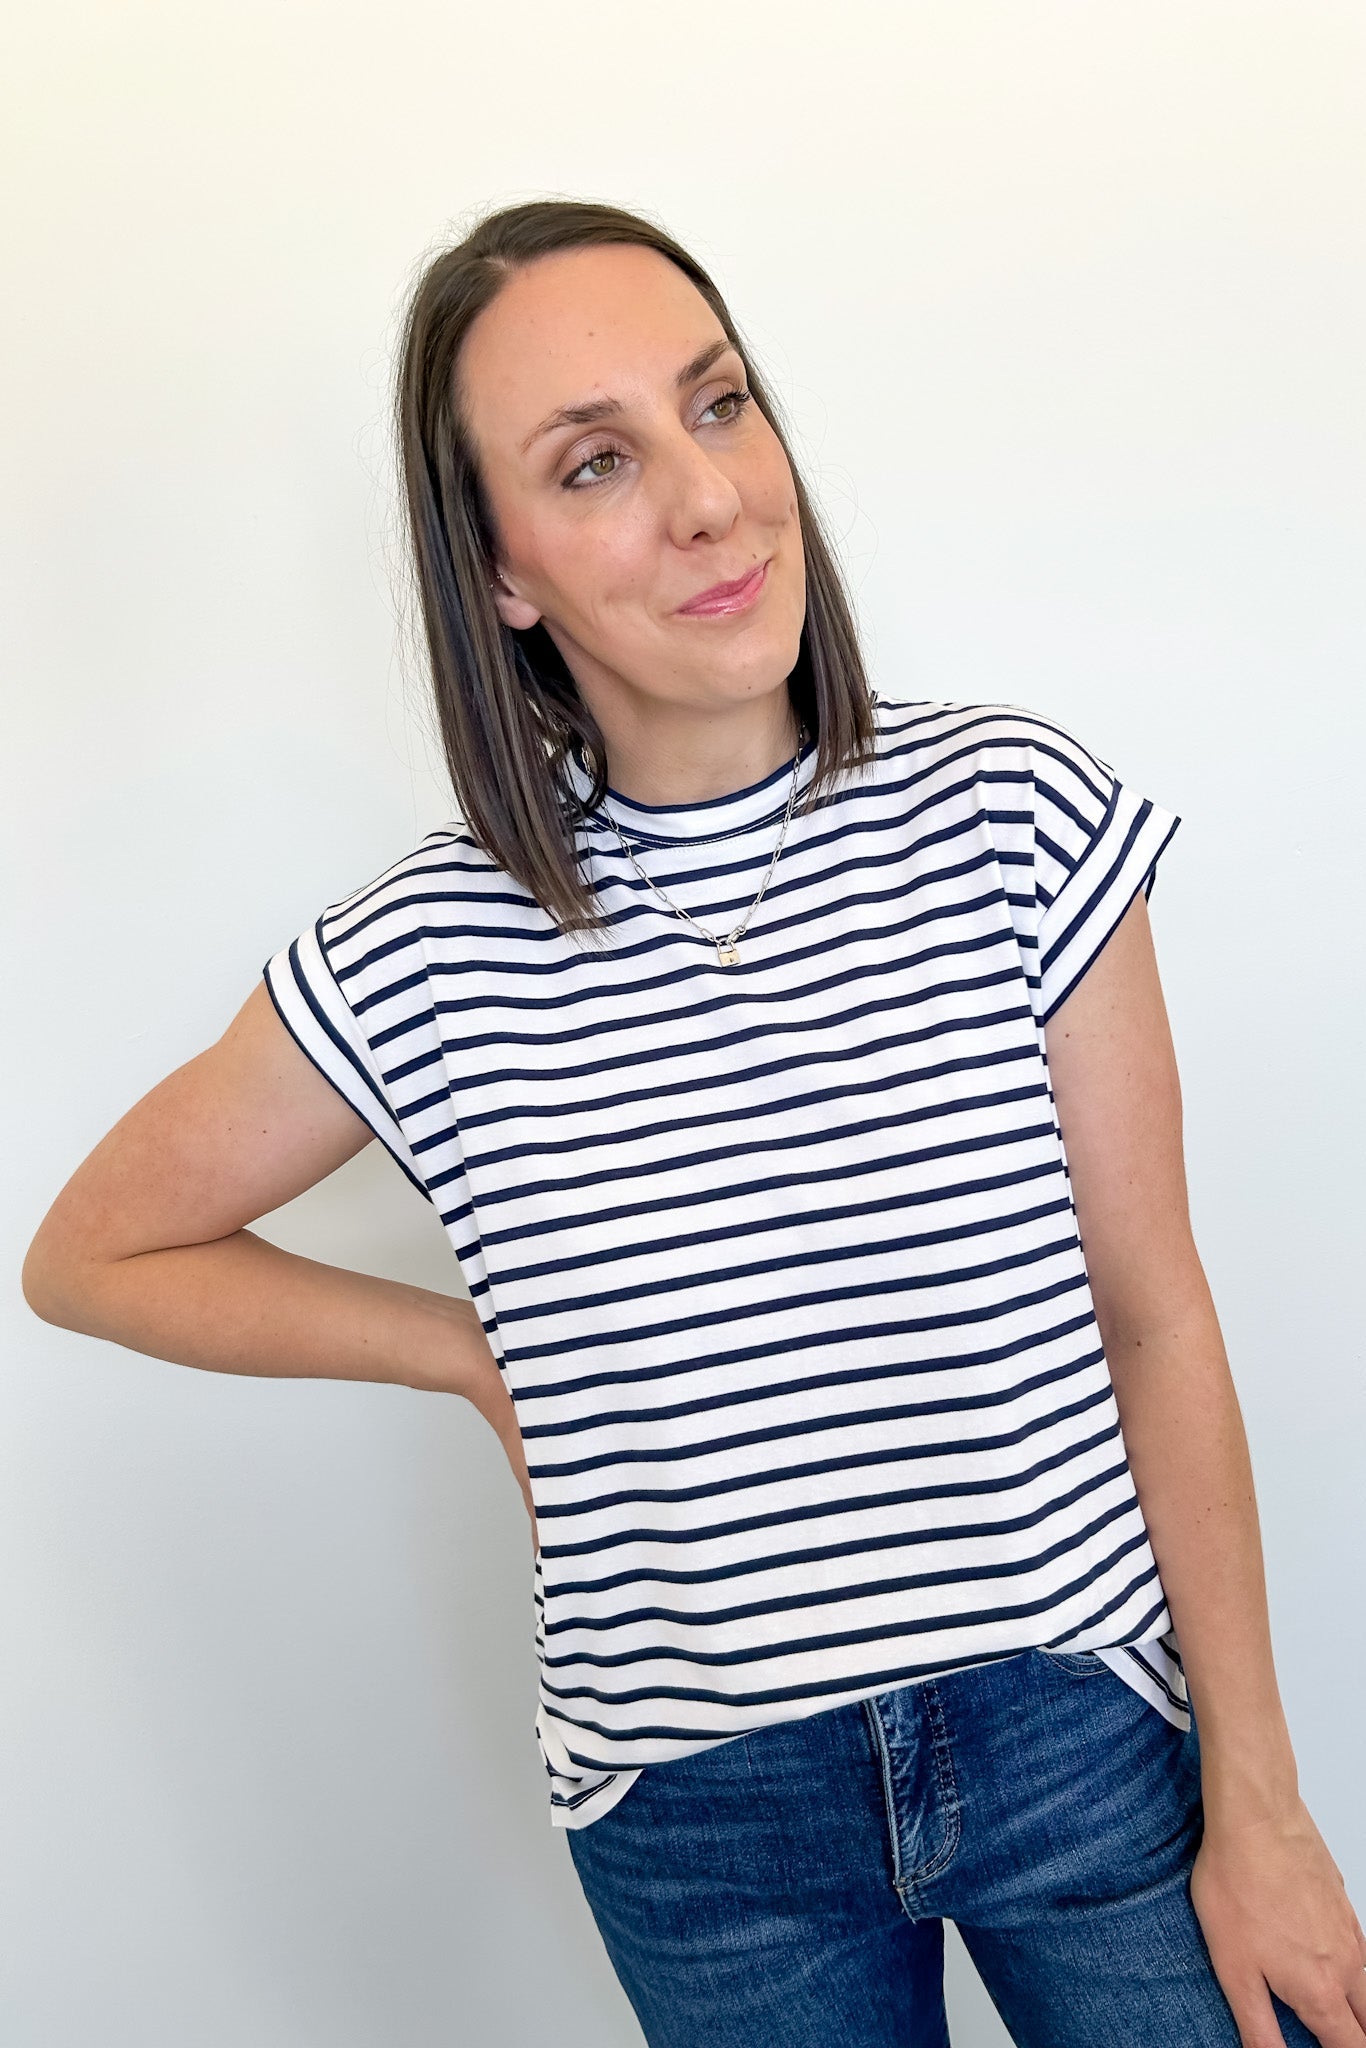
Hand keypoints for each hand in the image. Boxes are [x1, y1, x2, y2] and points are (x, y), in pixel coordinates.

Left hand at [1190, 1795, 1365, 2044]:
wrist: (1256, 1817)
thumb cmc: (1238, 1885)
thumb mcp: (1234, 1969)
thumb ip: (1259, 2027)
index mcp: (1321, 1991)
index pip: (1350, 2047)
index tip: (1322, 2047)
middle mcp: (1348, 1965)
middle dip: (1351, 2034)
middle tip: (1324, 2032)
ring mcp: (1350, 1930)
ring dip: (1352, 2003)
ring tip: (1320, 2003)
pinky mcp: (1342, 1902)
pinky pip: (1357, 1948)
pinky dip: (1346, 1966)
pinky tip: (1315, 1953)